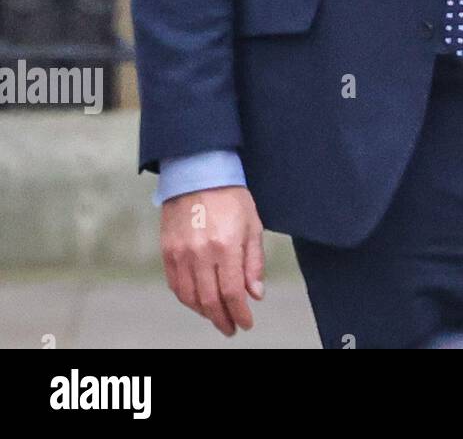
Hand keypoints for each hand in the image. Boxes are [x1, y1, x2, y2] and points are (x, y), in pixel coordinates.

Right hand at [160, 186, 264, 336]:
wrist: (198, 174)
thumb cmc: (231, 197)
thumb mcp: (253, 225)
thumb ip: (254, 262)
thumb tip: (255, 294)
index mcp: (226, 245)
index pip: (232, 292)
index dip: (239, 313)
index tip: (246, 323)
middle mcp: (200, 253)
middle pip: (209, 300)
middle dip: (222, 319)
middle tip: (231, 327)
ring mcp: (180, 253)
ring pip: (190, 297)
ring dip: (204, 312)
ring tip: (217, 316)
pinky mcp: (167, 251)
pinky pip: (175, 285)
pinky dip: (187, 299)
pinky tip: (198, 301)